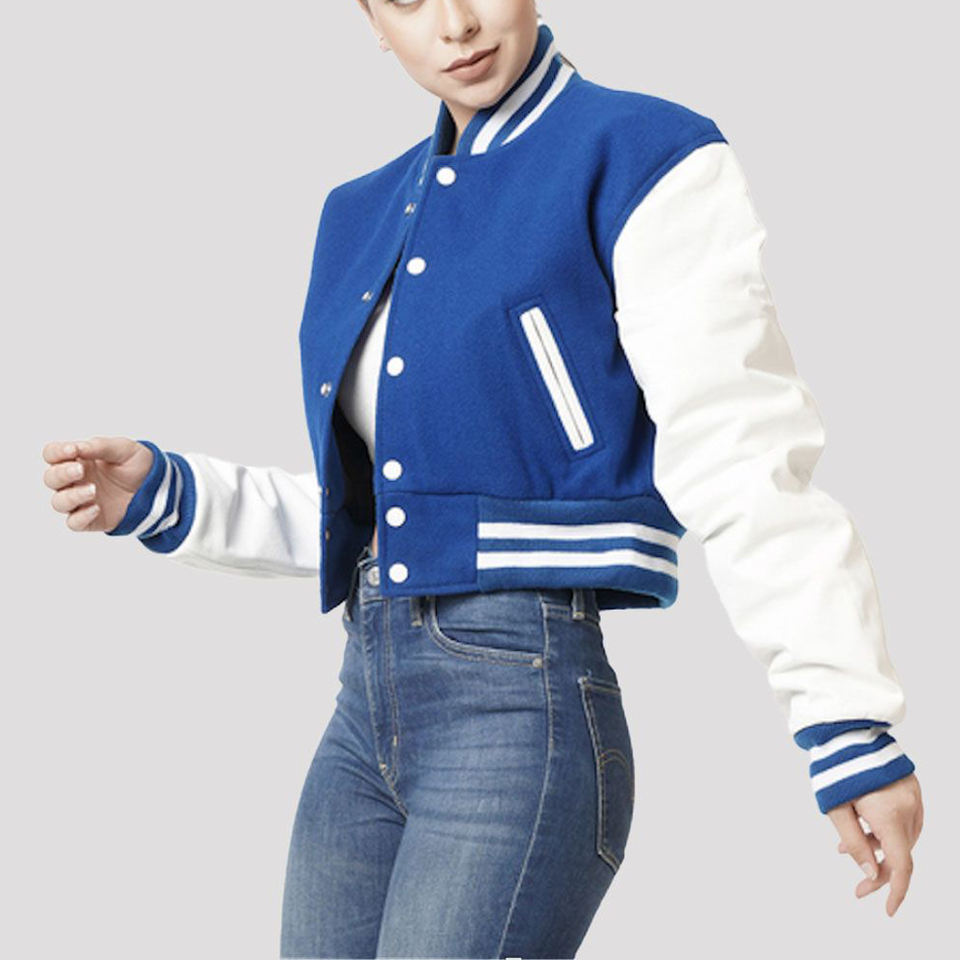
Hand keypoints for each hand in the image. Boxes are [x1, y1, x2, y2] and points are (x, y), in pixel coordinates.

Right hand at [42, 436, 153, 532]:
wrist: (157, 487)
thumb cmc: (135, 465)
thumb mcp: (123, 449)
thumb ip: (99, 447)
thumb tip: (77, 447)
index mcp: (77, 459)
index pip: (52, 454)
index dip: (57, 452)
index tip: (72, 450)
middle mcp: (75, 480)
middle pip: (51, 478)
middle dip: (62, 474)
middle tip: (80, 470)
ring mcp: (81, 501)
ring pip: (59, 502)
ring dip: (71, 496)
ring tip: (93, 490)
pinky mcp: (91, 519)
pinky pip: (74, 523)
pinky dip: (81, 516)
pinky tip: (96, 508)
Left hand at [828, 772, 922, 915]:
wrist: (845, 728)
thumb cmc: (835, 767)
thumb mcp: (836, 809)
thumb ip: (854, 844)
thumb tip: (870, 875)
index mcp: (890, 814)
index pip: (901, 865)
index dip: (896, 890)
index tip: (889, 910)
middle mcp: (909, 806)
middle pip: (901, 852)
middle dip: (880, 871)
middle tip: (857, 886)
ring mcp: (913, 795)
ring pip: (903, 837)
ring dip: (881, 849)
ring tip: (847, 847)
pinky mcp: (911, 786)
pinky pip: (904, 818)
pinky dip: (886, 830)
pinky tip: (863, 828)